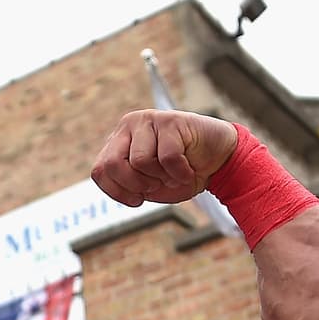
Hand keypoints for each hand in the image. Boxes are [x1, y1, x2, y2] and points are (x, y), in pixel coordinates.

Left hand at [91, 110, 237, 206]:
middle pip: (112, 164)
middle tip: (156, 185)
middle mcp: (128, 126)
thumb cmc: (181, 175)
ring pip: (140, 161)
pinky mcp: (171, 120)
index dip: (117, 192)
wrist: (219, 161)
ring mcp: (148, 120)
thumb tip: (107, 178)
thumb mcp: (149, 187)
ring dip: (161, 177)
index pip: (99, 171)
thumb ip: (125, 184)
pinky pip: (167, 157)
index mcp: (117, 143)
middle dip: (136, 185)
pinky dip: (180, 173)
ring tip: (174, 173)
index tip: (138, 199)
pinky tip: (189, 169)